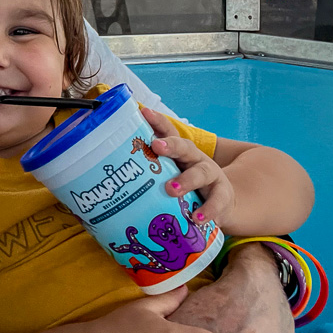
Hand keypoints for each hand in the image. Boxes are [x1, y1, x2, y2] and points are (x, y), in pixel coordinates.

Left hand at [142, 107, 232, 226]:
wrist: (221, 203)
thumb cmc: (186, 187)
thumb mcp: (169, 176)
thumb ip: (149, 175)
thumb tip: (110, 180)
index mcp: (179, 152)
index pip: (168, 132)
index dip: (157, 121)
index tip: (144, 112)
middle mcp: (195, 159)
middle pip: (184, 147)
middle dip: (170, 146)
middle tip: (156, 146)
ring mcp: (211, 176)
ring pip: (200, 173)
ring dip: (186, 181)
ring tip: (171, 190)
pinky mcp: (223, 196)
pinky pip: (216, 202)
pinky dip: (207, 210)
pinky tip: (197, 219)